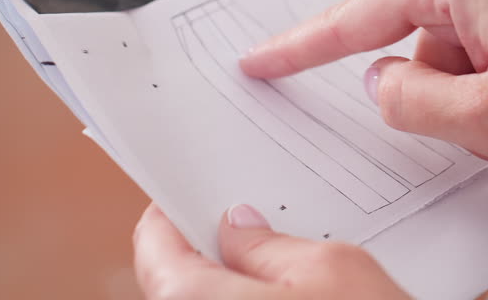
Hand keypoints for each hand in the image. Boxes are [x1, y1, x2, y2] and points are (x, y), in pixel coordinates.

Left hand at [133, 202, 409, 299]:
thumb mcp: (333, 268)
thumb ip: (272, 243)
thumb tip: (241, 231)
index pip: (154, 244)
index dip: (176, 212)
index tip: (192, 199)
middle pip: (178, 283)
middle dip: (213, 253)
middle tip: (251, 232)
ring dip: (238, 289)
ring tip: (285, 278)